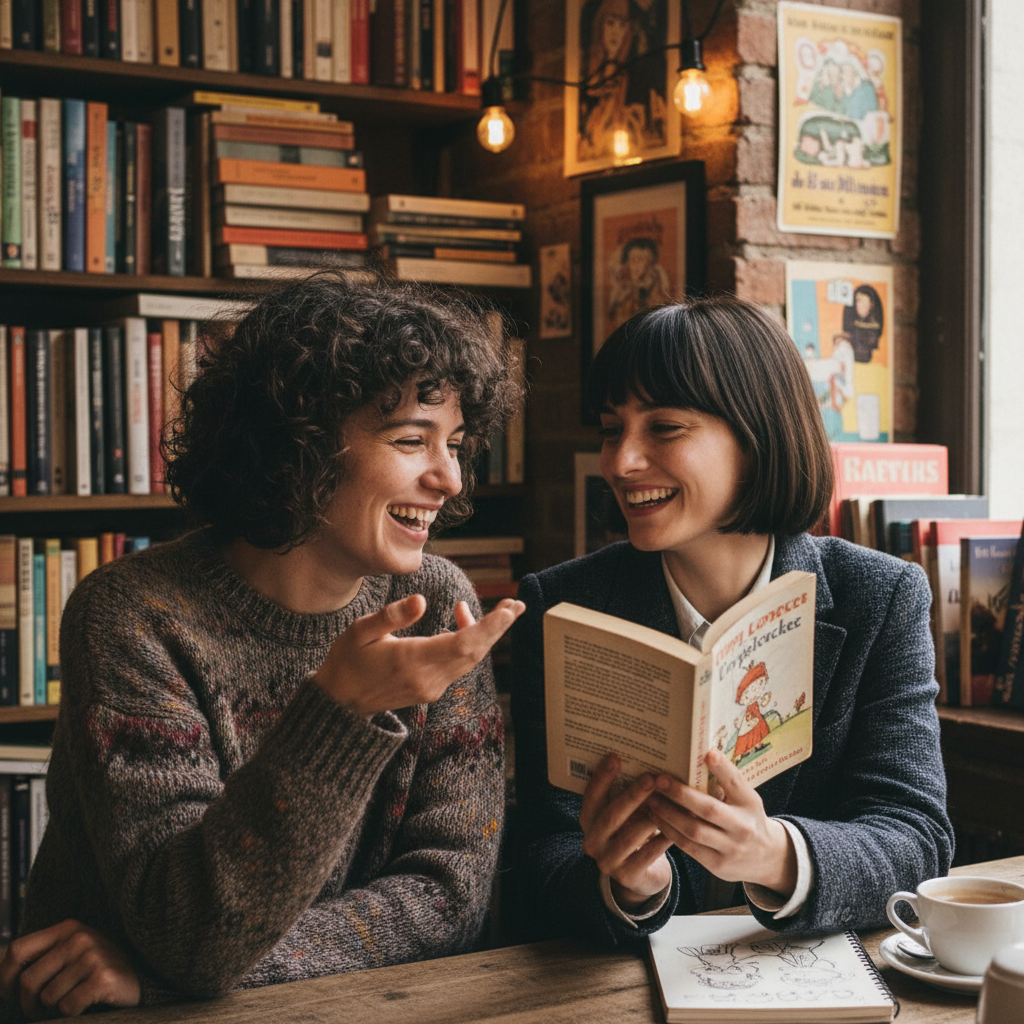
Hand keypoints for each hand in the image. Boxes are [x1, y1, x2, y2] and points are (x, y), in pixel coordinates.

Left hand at [0, 919, 140, 1018]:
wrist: (141, 979)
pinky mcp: (103, 977)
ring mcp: (93, 956)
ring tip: (68, 1004)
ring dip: (53, 1010)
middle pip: (29, 979)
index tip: (7, 994)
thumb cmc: (97, 970)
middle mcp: (80, 937)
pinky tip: (86, 1005)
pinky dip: (72, 1013)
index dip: (5, 977)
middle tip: (41, 1010)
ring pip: (47, 997)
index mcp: (68, 928)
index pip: (18, 950)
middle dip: (29, 1004)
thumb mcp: (72, 954)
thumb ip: (44, 956)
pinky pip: (67, 1006)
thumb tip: (3, 979)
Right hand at [314, 594, 524, 716]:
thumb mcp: (360, 632)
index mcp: (412, 660)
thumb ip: (392, 615)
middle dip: (498, 628)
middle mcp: (428, 678)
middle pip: (474, 652)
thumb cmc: (347, 662)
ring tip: (501, 611)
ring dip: (486, 635)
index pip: (463, 643)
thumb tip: (422, 600)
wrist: (338, 705)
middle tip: (516, 605)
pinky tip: (461, 623)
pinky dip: (467, 643)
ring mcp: (431, 687)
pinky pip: (458, 664)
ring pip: (469, 659)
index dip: (490, 626)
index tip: (509, 610)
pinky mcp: (430, 690)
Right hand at [579, 753, 673, 911]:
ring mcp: (607, 861)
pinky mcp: (626, 876)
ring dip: (650, 818)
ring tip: (668, 803)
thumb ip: (626, 794)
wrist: (638, 875)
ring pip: (630, 837)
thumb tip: (647, 762)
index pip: (591, 796)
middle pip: (611, 816)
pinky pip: (647, 855)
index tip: (615, 757)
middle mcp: (592, 841)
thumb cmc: (633, 832)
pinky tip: (676, 829)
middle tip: (651, 778)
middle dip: (632, 796)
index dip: (602, 777)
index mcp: (588, 820)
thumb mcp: (623, 814)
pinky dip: (662, 840)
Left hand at [644, 749, 796, 895]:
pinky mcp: (718, 864)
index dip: (723, 769)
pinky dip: (670, 831)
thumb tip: (697, 756)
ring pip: (694, 830)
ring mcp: (731, 848)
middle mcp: (743, 826)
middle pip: (709, 809)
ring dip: (668, 814)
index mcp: (750, 804)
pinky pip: (689, 847)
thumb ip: (727, 783)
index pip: (736, 783)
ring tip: (651, 799)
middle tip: (659, 780)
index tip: (707, 753)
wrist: (768, 858)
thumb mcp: (746, 799)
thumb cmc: (748, 818)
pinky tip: (657, 819)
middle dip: (681, 793)